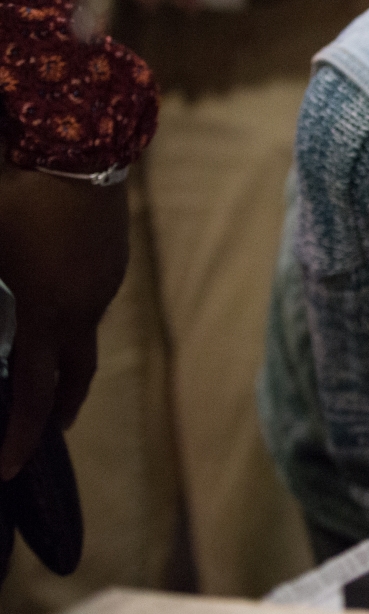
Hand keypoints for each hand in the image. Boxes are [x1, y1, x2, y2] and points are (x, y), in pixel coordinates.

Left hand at [0, 163, 128, 477]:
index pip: (35, 392)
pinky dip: (71, 316)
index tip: (9, 469)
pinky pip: (93, 298)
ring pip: (84, 333)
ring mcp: (106, 281)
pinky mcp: (114, 257)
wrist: (80, 144)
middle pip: (77, 375)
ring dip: (62, 355)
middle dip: (58, 409)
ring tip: (37, 359)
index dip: (21, 435)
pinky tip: (51, 296)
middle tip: (42, 430)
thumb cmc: (16, 196)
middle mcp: (86, 306)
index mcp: (47, 313)